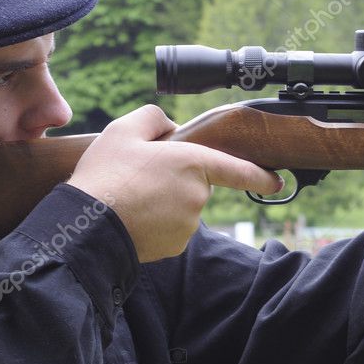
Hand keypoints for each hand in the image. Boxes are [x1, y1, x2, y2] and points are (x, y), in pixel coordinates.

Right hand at [67, 104, 282, 261]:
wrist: (86, 224)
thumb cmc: (106, 174)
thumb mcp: (124, 129)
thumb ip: (155, 119)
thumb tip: (171, 129)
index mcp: (194, 162)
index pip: (238, 170)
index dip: (261, 176)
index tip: (277, 181)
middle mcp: (198, 195)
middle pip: (196, 184)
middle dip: (176, 179)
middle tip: (141, 176)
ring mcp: (188, 224)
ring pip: (182, 207)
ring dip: (165, 202)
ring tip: (131, 197)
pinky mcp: (175, 245)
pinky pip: (171, 228)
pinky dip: (157, 222)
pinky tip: (134, 216)